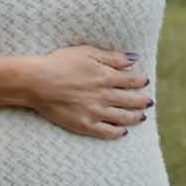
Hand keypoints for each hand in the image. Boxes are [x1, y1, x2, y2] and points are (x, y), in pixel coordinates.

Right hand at [29, 45, 150, 139]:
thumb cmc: (60, 63)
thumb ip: (112, 57)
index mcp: (106, 76)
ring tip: (142, 117)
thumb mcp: (87, 52)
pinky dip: (117, 132)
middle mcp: (104, 96)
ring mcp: (94, 112)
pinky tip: (123, 132)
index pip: (132, 80)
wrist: (37, 82)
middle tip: (149, 102)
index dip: (141, 81)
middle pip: (131, 100)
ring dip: (135, 117)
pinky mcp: (83, 125)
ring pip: (122, 117)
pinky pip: (106, 132)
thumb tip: (132, 60)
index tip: (145, 81)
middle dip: (142, 101)